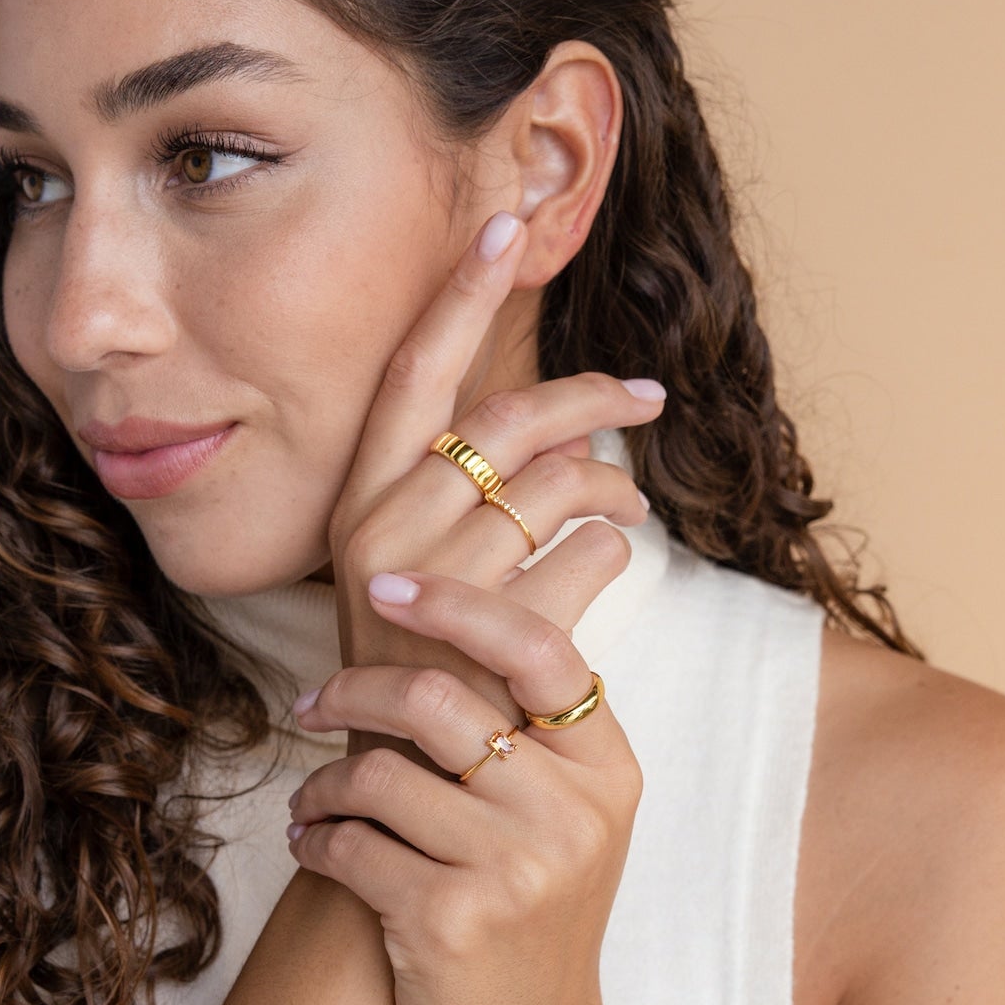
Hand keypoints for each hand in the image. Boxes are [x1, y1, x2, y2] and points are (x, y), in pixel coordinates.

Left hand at [285, 568, 638, 1004]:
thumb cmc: (535, 915)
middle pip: (441, 699)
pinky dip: (316, 836)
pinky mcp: (450, 922)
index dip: (456, 604)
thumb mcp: (567, 817)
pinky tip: (314, 843)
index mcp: (608, 769)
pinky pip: (352, 843)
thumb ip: (532, 729)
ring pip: (381, 773)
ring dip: (325, 781)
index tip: (387, 588)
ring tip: (315, 798)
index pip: (538, 647)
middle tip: (313, 702)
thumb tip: (449, 617)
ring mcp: (516, 870)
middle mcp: (573, 813)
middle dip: (355, 691)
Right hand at [323, 208, 665, 770]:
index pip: (412, 374)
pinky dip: (615, 551)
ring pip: (563, 483)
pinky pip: (592, 555)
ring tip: (630, 501)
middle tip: (646, 395)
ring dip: (614, 483)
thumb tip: (554, 412)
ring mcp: (443, 587)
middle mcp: (386, 534)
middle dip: (591, 395)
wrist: (414, 784)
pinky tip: (609, 562)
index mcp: (359, 502)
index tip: (509, 221)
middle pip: (510, 419)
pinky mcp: (498, 638)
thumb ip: (456, 489)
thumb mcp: (414, 568)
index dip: (461, 294)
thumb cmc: (421, 662)